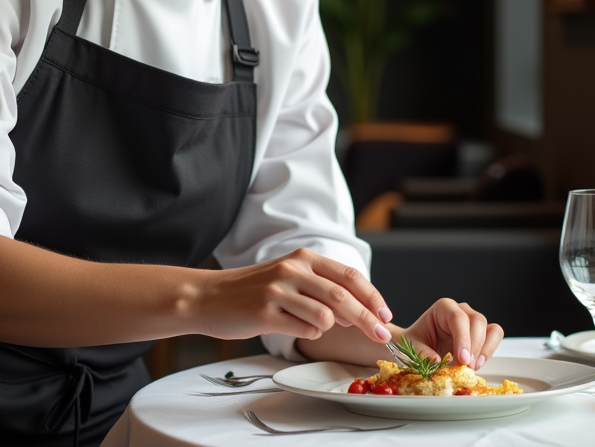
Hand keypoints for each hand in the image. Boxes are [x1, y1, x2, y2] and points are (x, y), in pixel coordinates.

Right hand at [193, 248, 392, 343]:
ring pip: (325, 317)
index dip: (373, 297)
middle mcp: (292, 270)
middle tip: (382, 338)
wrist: (208, 296)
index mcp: (302, 258)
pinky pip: (303, 331)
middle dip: (368, 320)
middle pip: (343, 297)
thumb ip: (322, 288)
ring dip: (328, 329)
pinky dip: (307, 335)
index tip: (386, 316)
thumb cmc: (253, 291)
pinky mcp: (264, 312)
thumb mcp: (289, 277)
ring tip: (308, 325)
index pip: (349, 276)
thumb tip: (359, 313)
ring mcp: (277, 291)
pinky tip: (290, 327)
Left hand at [397, 298, 503, 368]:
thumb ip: (422, 353)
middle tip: (466, 366)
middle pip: (478, 322)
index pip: (458, 318)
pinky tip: (477, 365)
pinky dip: (489, 352)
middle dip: (475, 346)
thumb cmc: (417, 341)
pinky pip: (494, 339)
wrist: (419, 346)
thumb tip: (437, 361)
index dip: (463, 338)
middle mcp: (462, 311)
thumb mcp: (412, 347)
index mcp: (443, 307)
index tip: (462, 358)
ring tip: (472, 367)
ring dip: (485, 351)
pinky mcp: (482, 335)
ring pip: (491, 330)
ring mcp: (474, 322)